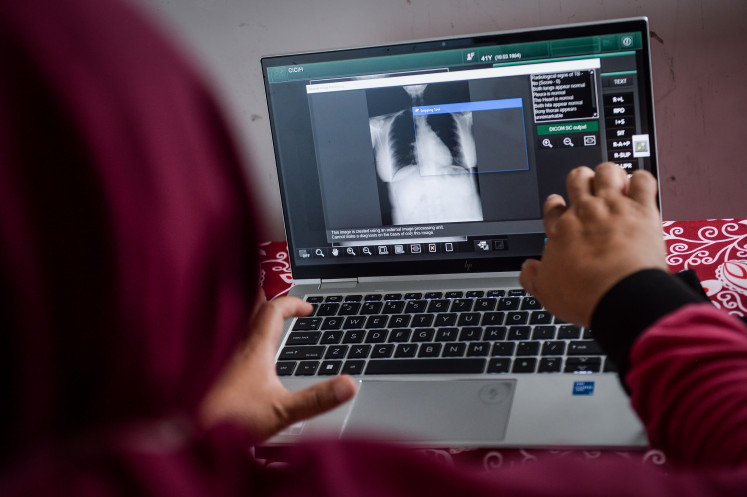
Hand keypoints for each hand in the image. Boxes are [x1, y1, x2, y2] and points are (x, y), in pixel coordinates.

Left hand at [198, 294, 356, 442]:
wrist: (182, 435)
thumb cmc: (225, 421)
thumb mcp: (281, 412)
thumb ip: (317, 400)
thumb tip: (349, 384)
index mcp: (254, 349)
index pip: (274, 310)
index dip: (292, 303)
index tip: (307, 309)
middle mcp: (234, 347)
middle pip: (252, 311)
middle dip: (269, 300)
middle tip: (280, 294)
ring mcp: (220, 359)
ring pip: (239, 326)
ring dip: (254, 318)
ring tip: (263, 317)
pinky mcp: (210, 373)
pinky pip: (228, 342)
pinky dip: (241, 337)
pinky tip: (241, 355)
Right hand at [519, 162, 667, 325]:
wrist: (619, 294)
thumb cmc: (585, 294)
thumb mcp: (547, 293)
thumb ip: (532, 278)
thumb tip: (527, 269)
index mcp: (561, 231)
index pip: (553, 207)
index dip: (555, 204)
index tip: (559, 205)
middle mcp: (585, 213)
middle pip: (578, 179)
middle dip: (582, 179)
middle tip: (588, 188)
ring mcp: (613, 207)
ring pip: (607, 171)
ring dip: (610, 174)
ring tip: (614, 182)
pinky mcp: (641, 209)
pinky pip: (642, 180)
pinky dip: (641, 180)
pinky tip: (640, 187)